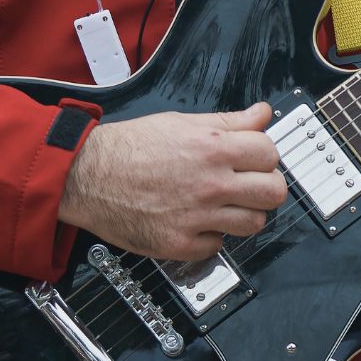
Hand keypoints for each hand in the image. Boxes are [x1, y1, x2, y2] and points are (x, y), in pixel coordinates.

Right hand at [58, 102, 286, 262]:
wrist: (86, 175)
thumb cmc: (129, 148)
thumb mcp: (182, 122)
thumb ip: (229, 121)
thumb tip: (261, 114)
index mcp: (214, 148)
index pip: (271, 154)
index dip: (264, 156)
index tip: (255, 160)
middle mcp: (210, 183)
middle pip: (273, 193)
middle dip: (265, 187)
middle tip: (250, 186)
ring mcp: (196, 216)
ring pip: (253, 224)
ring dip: (243, 215)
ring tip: (226, 207)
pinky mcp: (179, 244)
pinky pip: (217, 246)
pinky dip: (210, 237)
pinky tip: (197, 222)